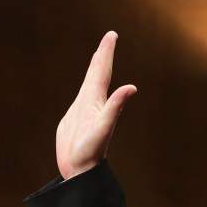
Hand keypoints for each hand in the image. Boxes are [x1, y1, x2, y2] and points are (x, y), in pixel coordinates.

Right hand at [56, 31, 136, 178]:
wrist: (80, 171)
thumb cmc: (90, 152)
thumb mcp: (103, 127)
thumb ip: (115, 107)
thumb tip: (131, 88)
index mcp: (97, 101)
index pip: (102, 71)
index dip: (106, 53)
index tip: (111, 34)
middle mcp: (92, 103)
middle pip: (98, 73)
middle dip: (103, 55)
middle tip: (109, 37)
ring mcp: (84, 111)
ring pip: (90, 84)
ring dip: (95, 69)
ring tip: (99, 55)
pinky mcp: (74, 119)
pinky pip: (81, 97)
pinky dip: (85, 87)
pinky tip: (88, 88)